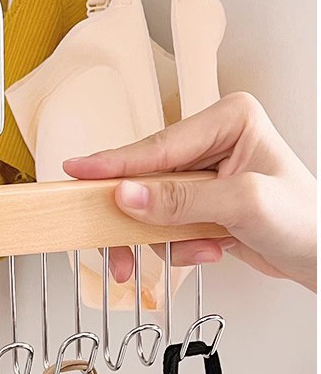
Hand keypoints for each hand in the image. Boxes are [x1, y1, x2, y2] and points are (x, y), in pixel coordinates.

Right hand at [63, 92, 316, 291]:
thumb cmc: (308, 223)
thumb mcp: (245, 205)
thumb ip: (182, 200)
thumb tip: (127, 195)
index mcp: (228, 120)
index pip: (159, 145)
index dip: (115, 164)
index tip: (76, 170)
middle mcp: (211, 142)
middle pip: (147, 177)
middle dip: (139, 217)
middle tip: (112, 243)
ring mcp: (203, 174)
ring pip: (150, 206)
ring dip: (163, 239)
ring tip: (195, 253)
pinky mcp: (198, 202)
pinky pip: (163, 224)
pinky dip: (178, 246)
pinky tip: (209, 250)